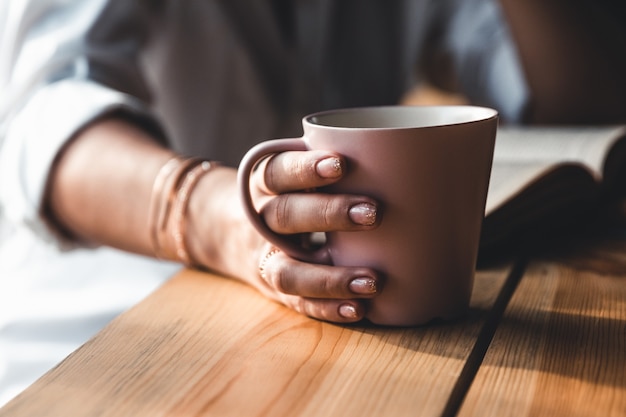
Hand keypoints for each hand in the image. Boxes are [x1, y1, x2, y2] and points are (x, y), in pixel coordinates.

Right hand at [245, 150, 382, 322]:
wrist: (234, 234)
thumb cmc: (289, 196)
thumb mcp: (296, 176)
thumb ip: (335, 168)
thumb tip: (410, 158)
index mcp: (265, 184)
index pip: (278, 171)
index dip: (305, 169)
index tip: (341, 164)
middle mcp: (261, 221)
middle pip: (285, 215)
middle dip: (328, 214)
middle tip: (374, 213)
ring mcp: (267, 260)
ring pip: (288, 270)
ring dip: (330, 278)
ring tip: (373, 281)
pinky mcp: (277, 290)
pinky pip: (299, 303)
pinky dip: (328, 308)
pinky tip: (359, 308)